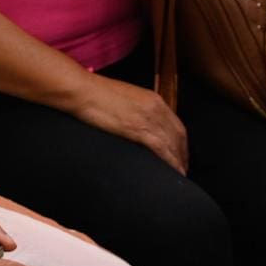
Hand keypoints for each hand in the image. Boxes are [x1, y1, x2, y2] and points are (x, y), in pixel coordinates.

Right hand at [73, 72, 187, 173]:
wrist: (82, 91)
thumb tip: (138, 122)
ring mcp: (148, 119)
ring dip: (178, 161)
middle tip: (182, 168)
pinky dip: (170, 162)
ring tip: (179, 175)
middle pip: (178, 136)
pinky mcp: (138, 129)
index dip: (181, 142)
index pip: (176, 124)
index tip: (180, 153)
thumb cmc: (94, 92)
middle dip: (182, 154)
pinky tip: (172, 172)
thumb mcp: (123, 97)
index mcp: (153, 99)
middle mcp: (156, 108)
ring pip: (172, 144)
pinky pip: (162, 150)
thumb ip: (136, 108)